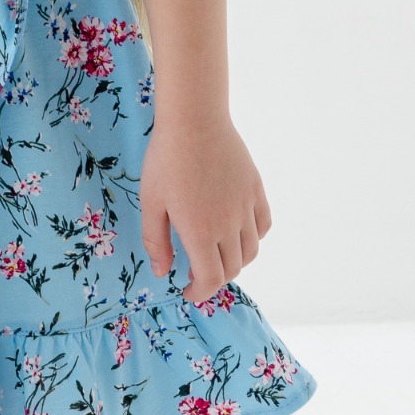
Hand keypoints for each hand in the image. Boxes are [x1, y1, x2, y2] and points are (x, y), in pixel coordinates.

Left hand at [140, 114, 272, 304]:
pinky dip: (253, 237)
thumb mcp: (151, 202)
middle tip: (197, 271)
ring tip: (216, 252)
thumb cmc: (166, 160)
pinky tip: (237, 231)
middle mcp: (229, 226)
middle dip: (214, 278)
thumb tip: (162, 272)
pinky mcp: (256, 190)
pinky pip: (263, 225)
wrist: (194, 121)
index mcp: (201, 233)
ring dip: (235, 260)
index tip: (188, 290)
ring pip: (251, 250)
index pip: (211, 280)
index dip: (200, 293)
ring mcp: (247, 207)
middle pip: (232, 269)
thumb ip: (156, 241)